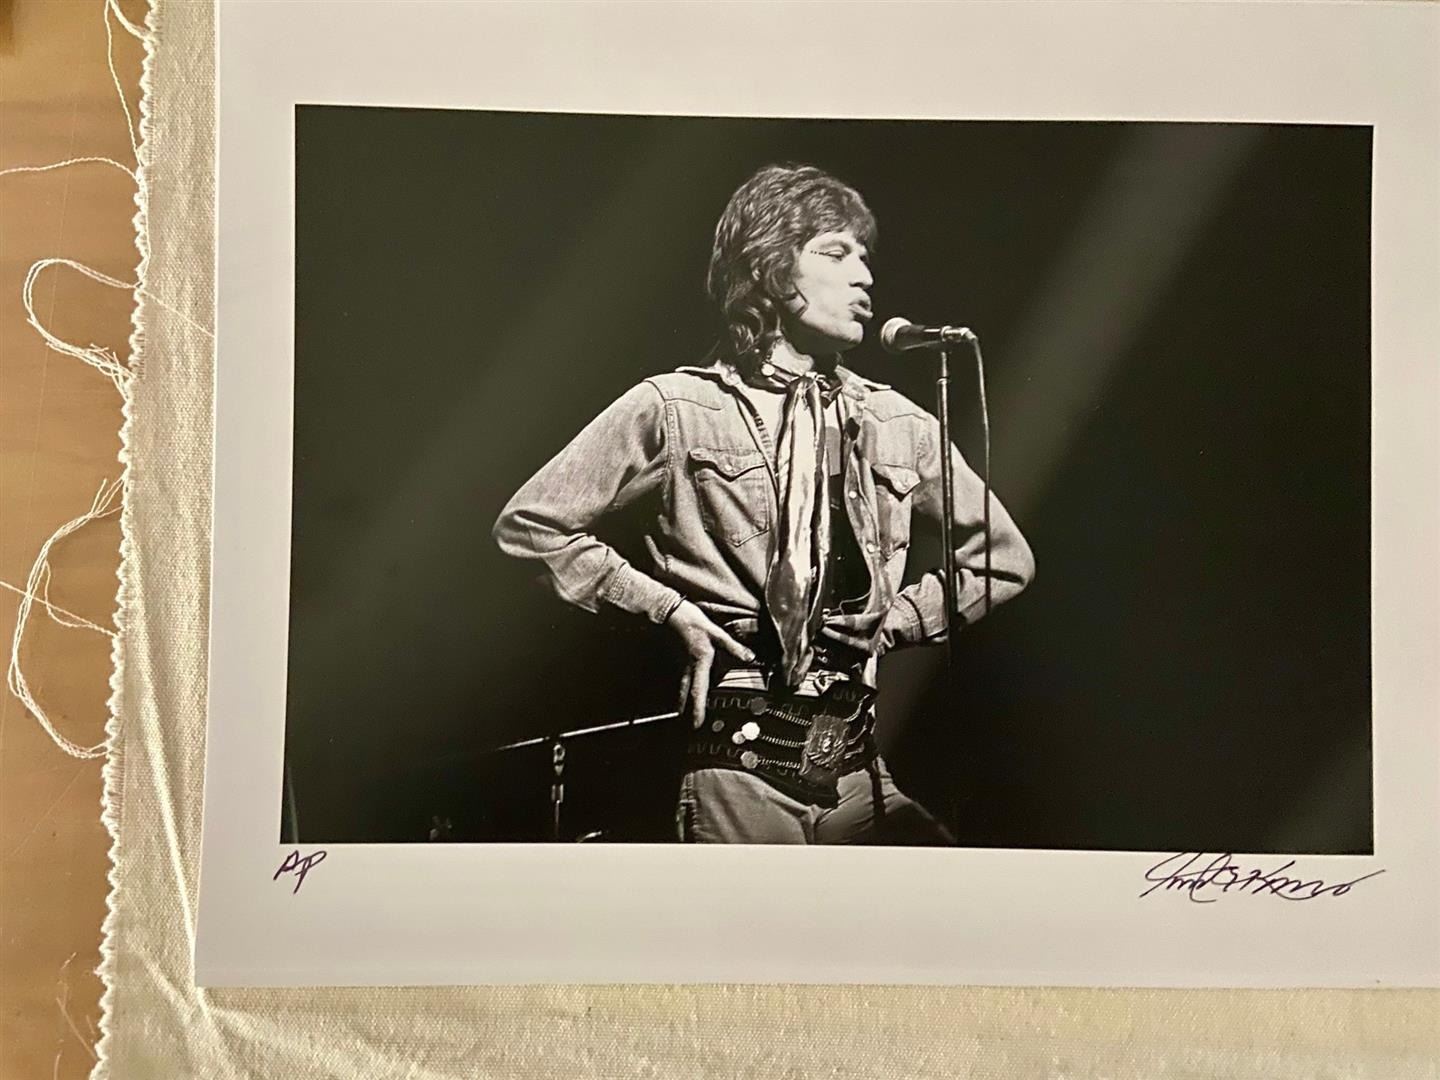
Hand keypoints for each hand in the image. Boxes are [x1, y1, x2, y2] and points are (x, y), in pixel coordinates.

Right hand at [667, 601, 755, 728]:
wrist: (670, 613)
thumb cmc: (692, 622)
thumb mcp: (715, 633)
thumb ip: (733, 646)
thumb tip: (750, 657)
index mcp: (699, 664)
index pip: (698, 692)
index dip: (698, 710)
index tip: (696, 726)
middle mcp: (689, 668)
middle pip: (687, 695)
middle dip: (687, 712)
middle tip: (689, 727)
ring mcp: (682, 666)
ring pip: (683, 689)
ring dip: (685, 703)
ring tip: (686, 717)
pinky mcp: (680, 661)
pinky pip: (683, 680)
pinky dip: (685, 691)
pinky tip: (688, 694)